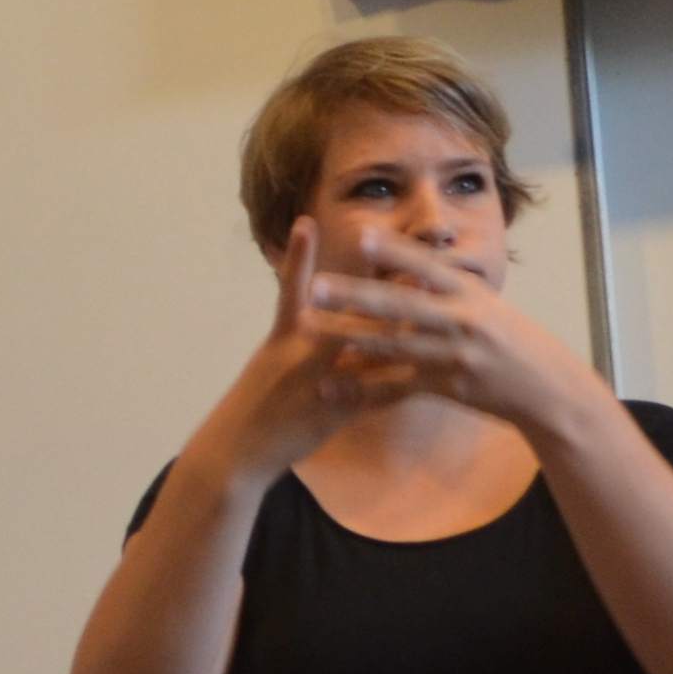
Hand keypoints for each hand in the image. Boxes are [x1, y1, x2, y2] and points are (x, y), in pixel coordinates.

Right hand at [201, 221, 415, 480]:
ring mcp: (319, 380)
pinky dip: (402, 386)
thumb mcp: (272, 355)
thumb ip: (296, 324)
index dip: (305, 255)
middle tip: (415, 267)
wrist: (239, 449)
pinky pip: (375, 395)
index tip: (316, 224)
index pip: (298, 285)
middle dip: (383, 292)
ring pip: (368, 352)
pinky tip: (431, 381)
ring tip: (433, 320)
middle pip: (348, 313)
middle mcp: (301, 350)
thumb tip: (316, 297)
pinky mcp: (334, 410)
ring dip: (403, 336)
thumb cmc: (256, 399)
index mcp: (284, 333)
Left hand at [301, 226, 589, 431]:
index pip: (428, 266)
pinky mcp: (449, 386)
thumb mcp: (489, 305)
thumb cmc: (515, 341)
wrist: (548, 388)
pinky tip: (332, 386)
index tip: (361, 237)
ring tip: (313, 330)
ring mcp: (455, 354)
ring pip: (394, 345)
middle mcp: (463, 319)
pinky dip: (363, 388)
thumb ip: (450, 289)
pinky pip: (398, 387)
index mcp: (470, 293)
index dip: (394, 251)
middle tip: (315, 285)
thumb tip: (415, 269)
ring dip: (349, 337)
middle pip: (401, 304)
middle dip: (355, 295)